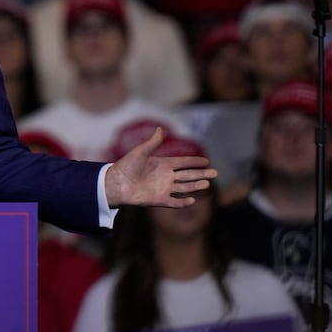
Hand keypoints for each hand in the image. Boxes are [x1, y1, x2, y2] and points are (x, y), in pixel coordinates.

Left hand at [102, 127, 216, 209]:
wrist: (116, 183)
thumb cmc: (126, 166)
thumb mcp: (140, 152)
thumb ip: (152, 143)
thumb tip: (160, 129)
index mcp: (163, 164)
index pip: (183, 162)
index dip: (194, 161)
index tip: (207, 161)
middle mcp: (166, 176)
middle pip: (188, 175)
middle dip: (201, 174)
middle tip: (215, 173)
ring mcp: (163, 188)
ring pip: (184, 187)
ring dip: (195, 186)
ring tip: (207, 184)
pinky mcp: (158, 200)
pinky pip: (174, 202)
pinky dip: (182, 202)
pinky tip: (193, 200)